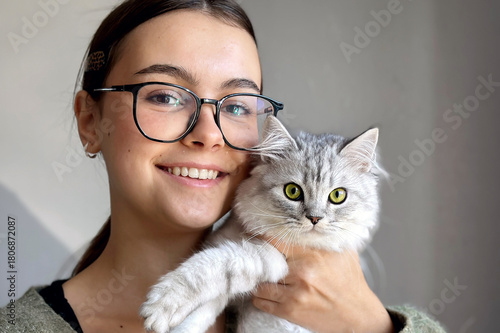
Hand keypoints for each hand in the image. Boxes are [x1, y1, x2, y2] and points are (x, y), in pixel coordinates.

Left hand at [251, 243, 394, 332]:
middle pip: (266, 261)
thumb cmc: (350, 282)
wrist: (358, 314)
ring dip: (260, 281)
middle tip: (258, 259)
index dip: (264, 236)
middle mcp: (302, 272)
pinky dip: (260, 297)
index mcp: (313, 254)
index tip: (257, 235)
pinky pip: (263, 302)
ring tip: (264, 279)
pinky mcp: (291, 311)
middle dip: (262, 261)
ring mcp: (295, 293)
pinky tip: (265, 293)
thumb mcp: (342, 252)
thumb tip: (310, 222)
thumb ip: (323, 238)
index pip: (277, 239)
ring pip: (261, 284)